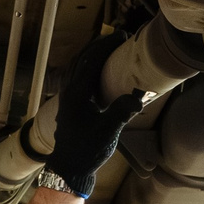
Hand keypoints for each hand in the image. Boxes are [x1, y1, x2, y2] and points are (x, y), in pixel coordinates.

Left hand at [39, 31, 147, 197]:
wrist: (69, 168)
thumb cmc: (87, 152)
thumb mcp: (108, 133)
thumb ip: (121, 113)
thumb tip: (138, 98)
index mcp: (76, 94)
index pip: (91, 60)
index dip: (107, 45)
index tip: (122, 35)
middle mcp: (68, 92)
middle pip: (80, 58)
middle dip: (98, 44)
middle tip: (116, 37)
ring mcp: (65, 98)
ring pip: (75, 66)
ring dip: (90, 54)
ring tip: (106, 48)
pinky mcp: (68, 105)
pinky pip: (74, 77)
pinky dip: (85, 67)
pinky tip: (96, 71)